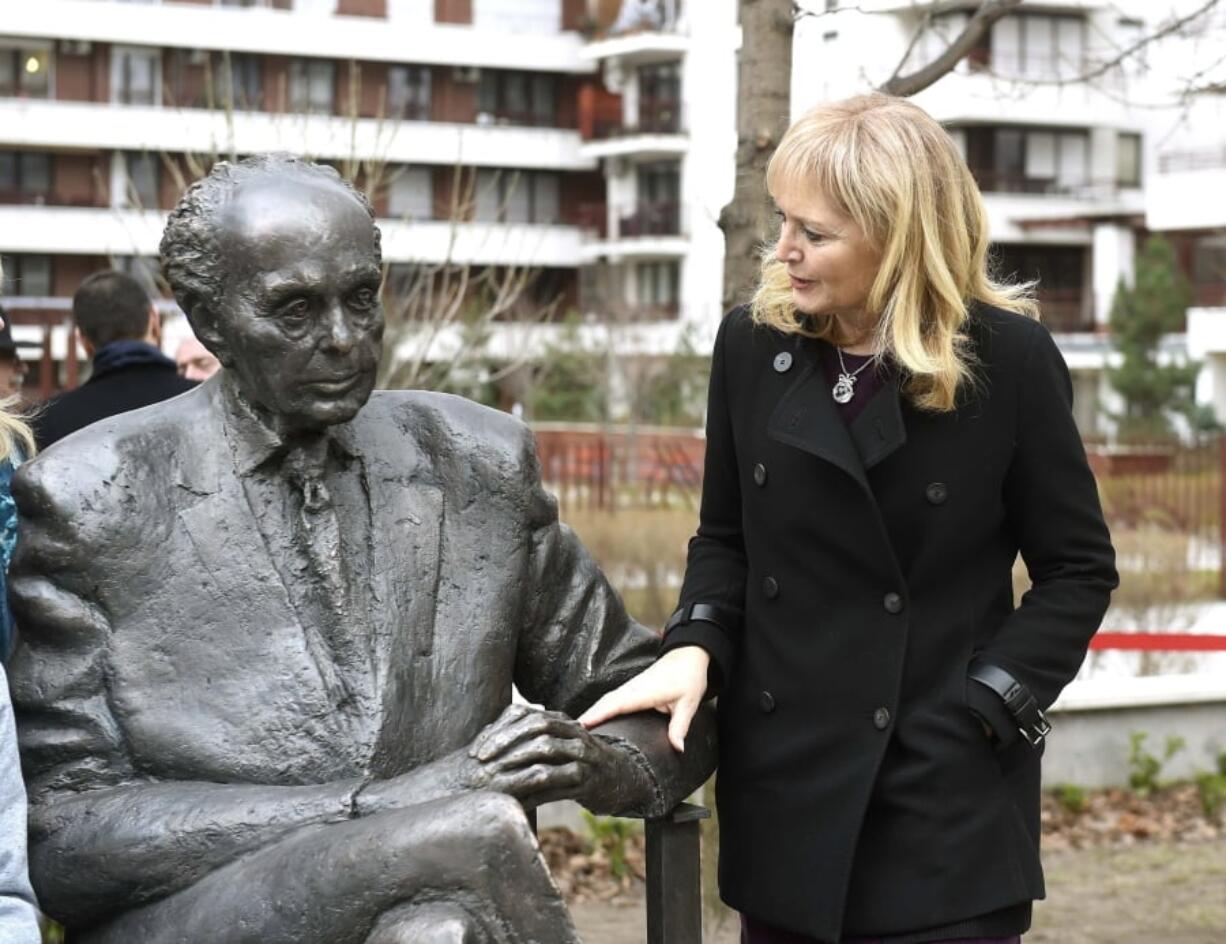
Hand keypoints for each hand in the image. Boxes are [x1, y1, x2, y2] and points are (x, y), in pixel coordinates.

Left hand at [460, 704, 642, 810]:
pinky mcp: (587, 780)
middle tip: (482, 761)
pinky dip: (533, 792)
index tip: (476, 750)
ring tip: (495, 777)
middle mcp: (573, 732)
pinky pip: (556, 783)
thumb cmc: (574, 763)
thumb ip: (526, 738)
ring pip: (547, 749)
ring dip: (517, 762)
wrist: (617, 779)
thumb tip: (485, 741)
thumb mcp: (554, 744)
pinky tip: (515, 801)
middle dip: (505, 742)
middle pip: (536, 726)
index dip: (498, 730)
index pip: (524, 714)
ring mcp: (583, 754)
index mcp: (560, 720)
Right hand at [578, 646, 709, 752]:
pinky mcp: (631, 689)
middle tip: (570, 735)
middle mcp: (631, 689)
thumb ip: (680, 726)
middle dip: (587, 717)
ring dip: (591, 713)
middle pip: (604, 703)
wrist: (688, 655)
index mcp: (642, 692)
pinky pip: (610, 700)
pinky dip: (599, 709)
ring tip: (575, 731)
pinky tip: (592, 720)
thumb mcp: (688, 703)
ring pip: (605, 701)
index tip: (581, 726)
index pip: (615, 705)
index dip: (597, 715)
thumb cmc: (688, 677)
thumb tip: (677, 748)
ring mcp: (629, 688)